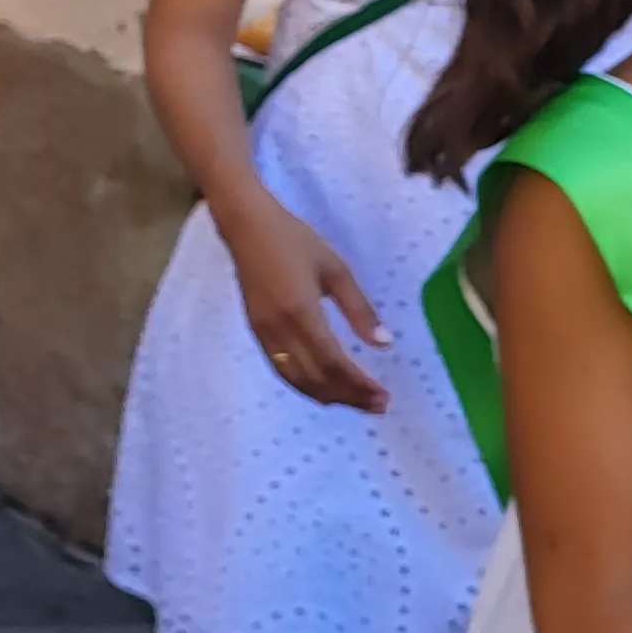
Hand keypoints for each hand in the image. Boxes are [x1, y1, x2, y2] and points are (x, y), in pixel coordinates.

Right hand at [221, 198, 389, 410]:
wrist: (247, 227)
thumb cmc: (295, 241)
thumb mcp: (336, 269)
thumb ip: (359, 309)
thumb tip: (384, 344)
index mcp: (302, 312)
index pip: (333, 362)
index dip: (359, 384)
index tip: (384, 396)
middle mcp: (279, 329)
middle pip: (316, 378)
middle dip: (348, 396)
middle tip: (378, 405)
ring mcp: (264, 332)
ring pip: (296, 379)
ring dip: (328, 395)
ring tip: (356, 402)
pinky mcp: (257, 331)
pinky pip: (282, 369)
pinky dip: (305, 385)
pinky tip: (324, 388)